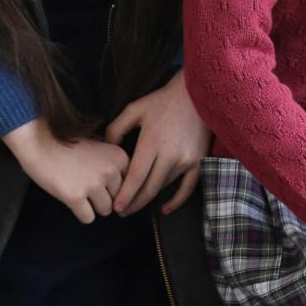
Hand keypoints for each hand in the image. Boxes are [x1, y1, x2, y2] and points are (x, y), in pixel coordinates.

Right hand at [2, 118, 129, 223]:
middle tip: (85, 184)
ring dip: (92, 205)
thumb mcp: (98, 146)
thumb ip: (112, 164)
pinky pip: (88, 218)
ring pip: (105, 210)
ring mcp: (93, 184)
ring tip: (78, 189)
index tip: (100, 180)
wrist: (39, 141)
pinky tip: (70, 198)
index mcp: (119, 157)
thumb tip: (122, 191)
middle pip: (117, 199)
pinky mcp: (76, 197)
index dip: (113, 185)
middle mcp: (110, 171)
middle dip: (103, 196)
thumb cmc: (66, 143)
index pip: (128, 185)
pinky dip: (80, 212)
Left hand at [105, 68, 211, 215]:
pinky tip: (164, 209)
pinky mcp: (199, 162)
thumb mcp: (134, 109)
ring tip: (134, 205)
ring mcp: (187, 160)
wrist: (195, 94)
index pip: (136, 176)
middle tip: (121, 211)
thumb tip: (106, 148)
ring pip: (164, 187)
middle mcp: (170, 154)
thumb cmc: (162, 101)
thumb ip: (117, 128)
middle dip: (134, 203)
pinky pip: (188, 189)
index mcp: (152, 141)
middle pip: (149, 188)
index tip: (116, 206)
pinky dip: (176, 202)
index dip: (125, 194)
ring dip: (149, 199)